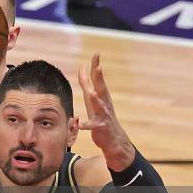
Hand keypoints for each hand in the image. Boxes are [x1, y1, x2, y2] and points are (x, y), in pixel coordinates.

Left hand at [78, 54, 133, 170]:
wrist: (113, 139)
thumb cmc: (100, 115)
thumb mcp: (91, 98)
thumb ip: (86, 83)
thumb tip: (82, 67)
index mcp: (100, 95)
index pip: (97, 78)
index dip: (96, 66)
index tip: (96, 53)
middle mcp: (103, 102)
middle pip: (101, 88)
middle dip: (100, 77)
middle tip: (99, 66)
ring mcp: (103, 114)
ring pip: (100, 106)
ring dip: (96, 100)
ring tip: (92, 93)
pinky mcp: (100, 127)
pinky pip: (92, 125)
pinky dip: (85, 124)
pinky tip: (80, 124)